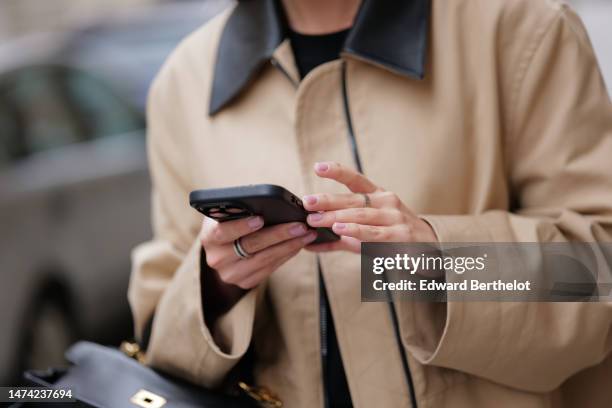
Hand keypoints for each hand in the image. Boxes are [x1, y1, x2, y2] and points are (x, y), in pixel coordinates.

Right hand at [200, 216, 316, 289]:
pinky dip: (286, 255)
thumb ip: (237, 208)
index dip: (241, 226)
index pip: (223, 232)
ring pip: (264, 259)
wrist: (222, 250)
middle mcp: (216, 258)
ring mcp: (231, 274)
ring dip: (289, 245)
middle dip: (278, 234)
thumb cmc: (228, 222)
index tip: (261, 218)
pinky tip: (299, 244)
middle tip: (300, 225)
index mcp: (208, 237)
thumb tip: (264, 201)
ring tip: (307, 233)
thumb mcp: (226, 213)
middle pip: (250, 246)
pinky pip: (270, 268)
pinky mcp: (245, 283)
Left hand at [303, 162, 437, 252]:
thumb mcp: (368, 232)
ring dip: (335, 217)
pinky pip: (373, 233)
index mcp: (378, 195)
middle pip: (353, 199)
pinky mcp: (399, 235)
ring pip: (360, 215)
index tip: (317, 167)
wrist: (430, 248)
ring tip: (315, 220)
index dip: (337, 171)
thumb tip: (310, 245)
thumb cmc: (394, 237)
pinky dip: (354, 231)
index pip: (356, 179)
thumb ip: (339, 238)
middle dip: (328, 201)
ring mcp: (394, 217)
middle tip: (307, 203)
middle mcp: (386, 202)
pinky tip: (340, 229)